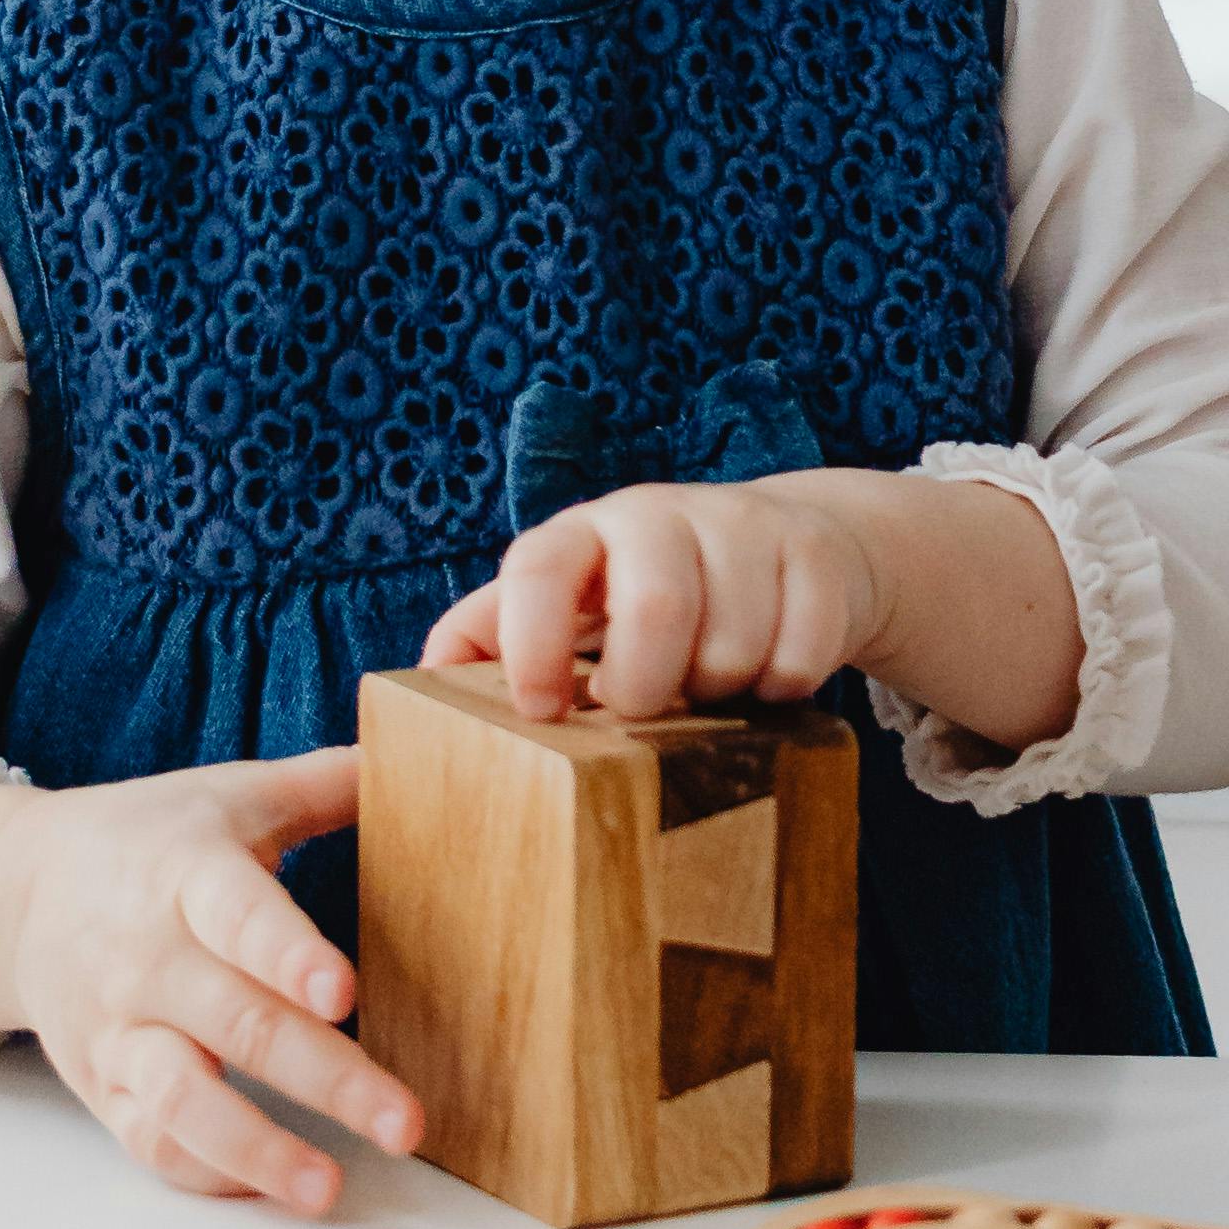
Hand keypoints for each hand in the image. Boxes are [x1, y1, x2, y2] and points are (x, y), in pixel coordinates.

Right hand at [0, 751, 418, 1209]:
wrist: (12, 891)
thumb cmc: (150, 838)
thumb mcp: (229, 795)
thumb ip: (329, 783)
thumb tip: (442, 744)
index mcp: (185, 874)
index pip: (239, 917)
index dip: (288, 956)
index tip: (344, 992)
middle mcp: (146, 957)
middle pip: (235, 1024)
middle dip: (325, 1079)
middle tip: (406, 1123)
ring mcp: (117, 1029)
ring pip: (180, 1101)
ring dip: (257, 1151)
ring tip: (329, 1191)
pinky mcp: (100, 1085)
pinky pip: (149, 1141)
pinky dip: (207, 1173)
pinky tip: (272, 1192)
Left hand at [427, 479, 899, 726]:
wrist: (784, 546)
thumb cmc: (646, 596)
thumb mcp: (570, 606)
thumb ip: (492, 638)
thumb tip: (416, 691)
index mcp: (581, 532)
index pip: (540, 566)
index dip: (533, 640)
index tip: (542, 709)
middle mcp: (658, 516)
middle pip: (657, 605)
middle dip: (649, 684)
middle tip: (644, 713)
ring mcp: (742, 527)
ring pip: (735, 638)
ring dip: (721, 691)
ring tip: (707, 691)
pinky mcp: (812, 553)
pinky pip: (805, 647)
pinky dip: (785, 685)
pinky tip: (768, 682)